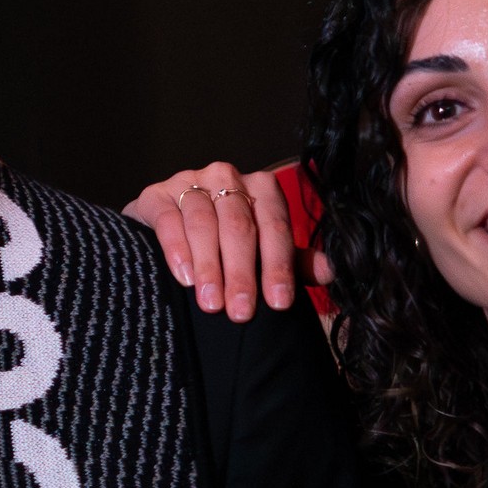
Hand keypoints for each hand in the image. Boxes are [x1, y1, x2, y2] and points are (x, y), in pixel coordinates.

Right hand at [122, 163, 304, 321]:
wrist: (170, 231)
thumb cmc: (225, 244)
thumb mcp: (263, 253)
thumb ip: (294, 262)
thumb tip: (332, 271)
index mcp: (261, 187)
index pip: (274, 225)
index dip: (277, 265)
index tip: (278, 303)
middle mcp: (226, 177)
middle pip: (238, 226)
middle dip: (241, 272)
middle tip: (241, 311)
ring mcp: (188, 182)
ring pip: (203, 223)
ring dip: (209, 267)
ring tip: (211, 303)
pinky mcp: (155, 194)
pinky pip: (168, 220)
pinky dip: (177, 250)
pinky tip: (185, 278)